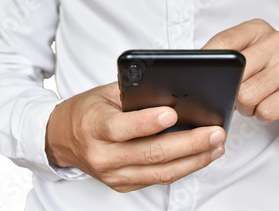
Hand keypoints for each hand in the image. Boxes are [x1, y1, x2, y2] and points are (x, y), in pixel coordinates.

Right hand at [45, 82, 225, 192]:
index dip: (148, 122)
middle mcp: (103, 156)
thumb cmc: (86, 111)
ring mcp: (114, 175)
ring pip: (160, 172)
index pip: (122, 128)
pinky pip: (158, 178)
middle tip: (215, 132)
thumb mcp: (104, 93)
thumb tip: (172, 92)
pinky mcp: (123, 185)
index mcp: (94, 127)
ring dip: (193, 160)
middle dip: (188, 143)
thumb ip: (134, 93)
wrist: (61, 139)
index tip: (172, 113)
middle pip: (151, 153)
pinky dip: (182, 168)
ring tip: (216, 146)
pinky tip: (200, 156)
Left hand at [202, 19, 278, 126]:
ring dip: (246, 106)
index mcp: (257, 29)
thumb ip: (225, 57)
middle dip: (231, 91)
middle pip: (234, 75)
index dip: (208, 62)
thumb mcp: (249, 55)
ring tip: (256, 99)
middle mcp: (276, 41)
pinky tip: (269, 106)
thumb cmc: (269, 72)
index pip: (223, 42)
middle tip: (238, 93)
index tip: (201, 75)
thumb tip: (192, 73)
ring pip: (246, 96)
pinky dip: (261, 115)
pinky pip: (264, 111)